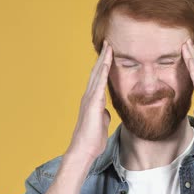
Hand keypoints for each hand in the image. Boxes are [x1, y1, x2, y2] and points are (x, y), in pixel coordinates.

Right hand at [66, 40, 112, 162]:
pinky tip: (107, 63)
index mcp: (92, 101)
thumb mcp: (101, 124)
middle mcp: (89, 97)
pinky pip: (99, 85)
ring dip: (103, 60)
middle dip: (103, 57)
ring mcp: (89, 99)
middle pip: (96, 72)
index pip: (99, 79)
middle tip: (109, 42)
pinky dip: (103, 73)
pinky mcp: (92, 105)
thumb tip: (106, 111)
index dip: (104, 66)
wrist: (83, 150)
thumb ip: (103, 115)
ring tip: (109, 47)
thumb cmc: (92, 140)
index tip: (110, 53)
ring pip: (97, 75)